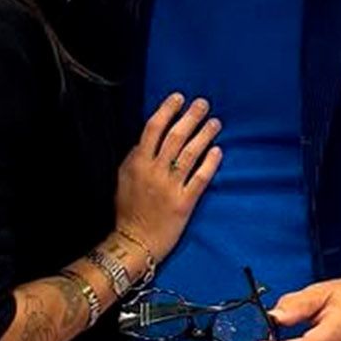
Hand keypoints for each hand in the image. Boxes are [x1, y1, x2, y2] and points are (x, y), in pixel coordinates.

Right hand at [116, 93, 222, 258]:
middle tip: (203, 104)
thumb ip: (135, 158)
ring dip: (204, 135)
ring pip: (190, 153)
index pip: (153, 128)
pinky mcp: (184, 202)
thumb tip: (148, 139)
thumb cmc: (128, 211)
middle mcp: (154, 172)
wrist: (134, 242)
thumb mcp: (123, 179)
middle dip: (191, 117)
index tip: (178, 98)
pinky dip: (210, 162)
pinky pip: (200, 178)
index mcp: (137, 163)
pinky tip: (218, 150)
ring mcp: (170, 187)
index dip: (167, 110)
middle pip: (175, 136)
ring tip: (215, 123)